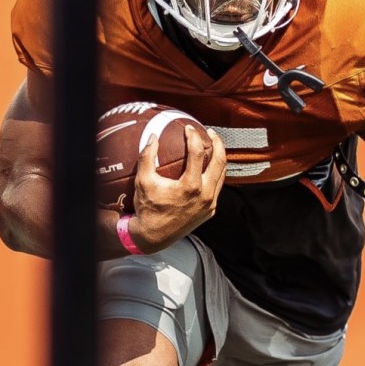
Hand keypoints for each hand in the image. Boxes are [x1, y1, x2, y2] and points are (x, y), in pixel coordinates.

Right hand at [125, 126, 225, 252]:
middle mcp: (205, 195)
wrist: (153, 237)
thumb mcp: (143, 181)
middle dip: (217, 143)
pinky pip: (217, 188)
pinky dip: (215, 174)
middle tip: (209, 132)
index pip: (197, 154)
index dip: (193, 137)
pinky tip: (208, 168)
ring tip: (212, 147)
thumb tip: (153, 137)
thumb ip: (147, 157)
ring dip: (219, 158)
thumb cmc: (147, 208)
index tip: (188, 128)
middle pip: (220, 162)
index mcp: (191, 187)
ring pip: (222, 175)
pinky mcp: (210, 211)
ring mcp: (210, 205)